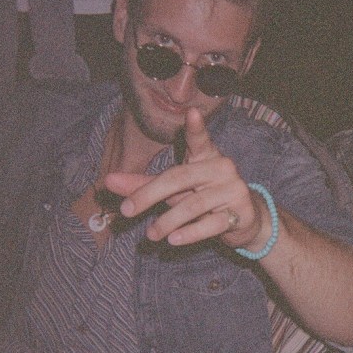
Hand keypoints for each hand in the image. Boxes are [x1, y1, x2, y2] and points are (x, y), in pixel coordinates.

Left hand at [104, 109, 272, 250]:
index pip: (200, 140)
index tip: (192, 113)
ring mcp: (232, 190)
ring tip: (150, 235)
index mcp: (206, 156)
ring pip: (194, 205)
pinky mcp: (239, 214)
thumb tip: (107, 181)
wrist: (245, 221)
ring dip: (168, 221)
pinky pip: (211, 224)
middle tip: (126, 210)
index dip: (196, 128)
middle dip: (149, 194)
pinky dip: (190, 233)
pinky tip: (174, 240)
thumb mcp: (175, 190)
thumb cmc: (204, 198)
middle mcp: (222, 168)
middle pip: (180, 177)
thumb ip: (144, 185)